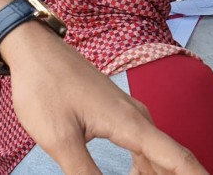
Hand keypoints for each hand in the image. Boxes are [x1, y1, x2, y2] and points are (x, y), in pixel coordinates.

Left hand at [4, 23, 206, 173]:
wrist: (36, 51)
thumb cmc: (45, 88)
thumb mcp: (59, 139)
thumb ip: (84, 173)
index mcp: (130, 123)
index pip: (175, 157)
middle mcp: (138, 117)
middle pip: (170, 157)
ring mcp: (130, 113)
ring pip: (157, 152)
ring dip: (160, 174)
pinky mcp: (118, 113)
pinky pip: (143, 144)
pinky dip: (146, 166)